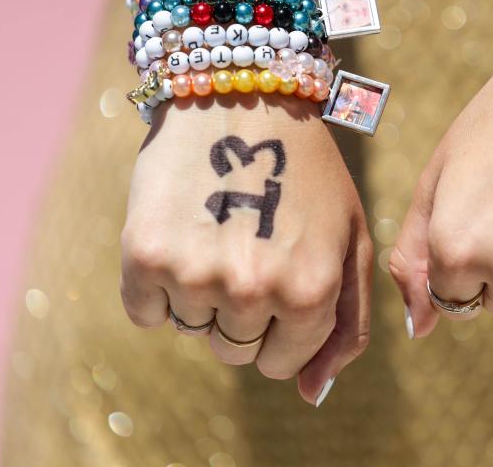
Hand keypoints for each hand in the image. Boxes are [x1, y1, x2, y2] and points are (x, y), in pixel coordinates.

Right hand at [120, 95, 371, 404]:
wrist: (243, 94)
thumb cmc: (307, 173)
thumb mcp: (349, 241)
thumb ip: (346, 326)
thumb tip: (311, 397)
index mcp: (310, 291)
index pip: (282, 364)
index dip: (280, 326)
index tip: (279, 276)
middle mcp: (253, 290)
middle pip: (234, 353)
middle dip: (244, 311)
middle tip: (249, 244)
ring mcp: (195, 273)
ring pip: (192, 330)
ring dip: (202, 294)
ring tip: (220, 229)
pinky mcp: (144, 254)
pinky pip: (145, 312)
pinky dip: (157, 285)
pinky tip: (182, 231)